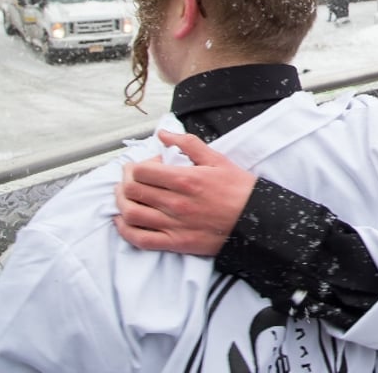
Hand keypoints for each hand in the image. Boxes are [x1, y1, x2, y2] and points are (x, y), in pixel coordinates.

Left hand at [113, 130, 255, 255]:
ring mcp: (173, 224)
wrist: (256, 219)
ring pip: (131, 214)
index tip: (145, 166)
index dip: (137, 166)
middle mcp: (176, 202)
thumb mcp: (217, 159)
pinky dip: (125, 230)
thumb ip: (188, 144)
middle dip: (125, 182)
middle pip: (132, 190)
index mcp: (185, 179)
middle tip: (130, 179)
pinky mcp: (175, 242)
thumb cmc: (238, 190)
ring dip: (121, 203)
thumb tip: (164, 134)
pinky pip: (140, 239)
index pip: (142, 171)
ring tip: (125, 197)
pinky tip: (123, 221)